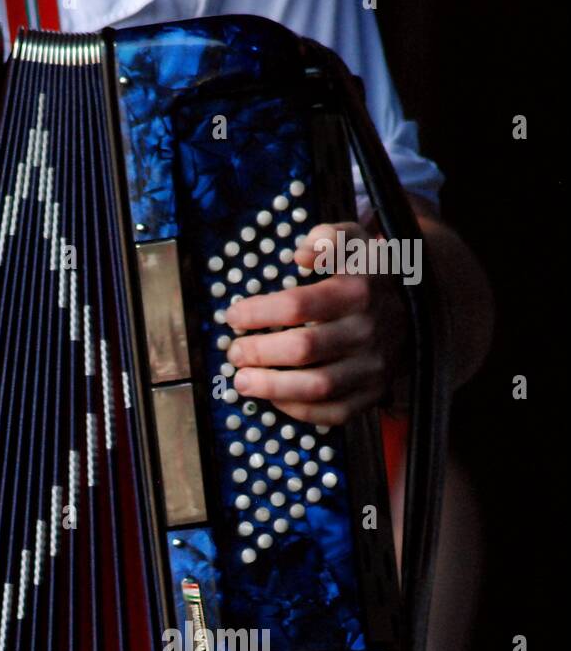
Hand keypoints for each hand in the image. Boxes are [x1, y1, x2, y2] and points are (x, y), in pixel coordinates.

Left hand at [223, 221, 408, 425]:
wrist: (417, 309)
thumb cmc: (367, 275)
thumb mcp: (354, 242)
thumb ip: (329, 238)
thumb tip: (301, 253)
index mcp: (358, 291)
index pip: (298, 305)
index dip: (258, 313)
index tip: (233, 316)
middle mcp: (367, 331)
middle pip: (303, 348)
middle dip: (259, 352)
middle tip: (234, 353)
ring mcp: (372, 366)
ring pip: (318, 387)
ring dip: (272, 387)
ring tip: (242, 382)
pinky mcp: (374, 393)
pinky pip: (334, 412)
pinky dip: (300, 411)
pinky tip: (275, 399)